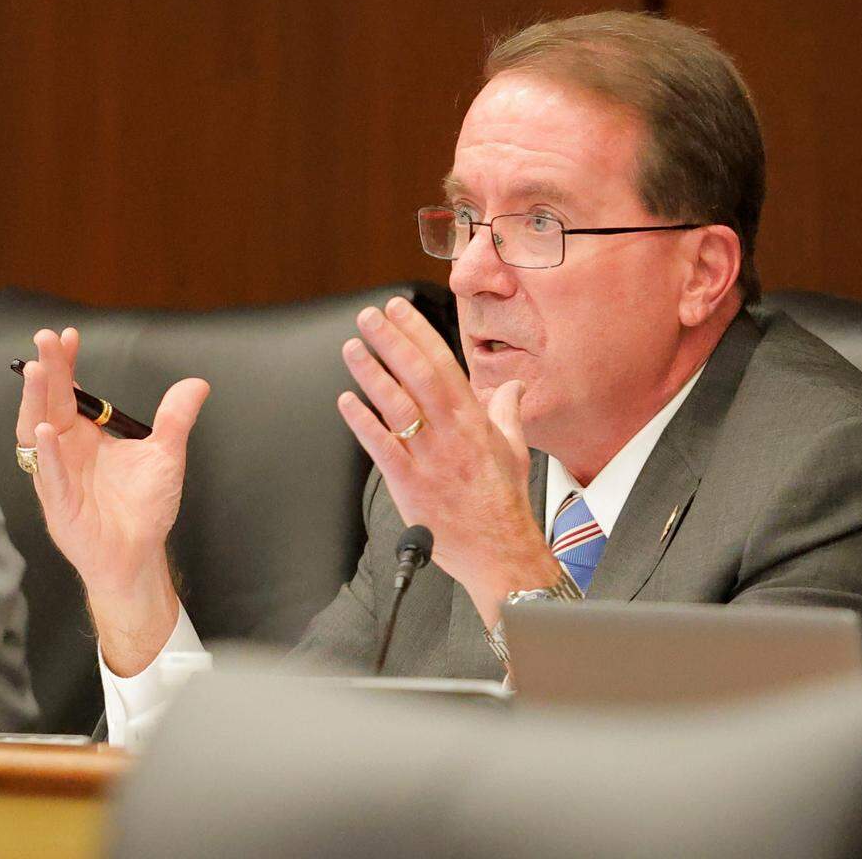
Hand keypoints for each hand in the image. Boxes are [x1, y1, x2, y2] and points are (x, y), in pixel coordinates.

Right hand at [16, 327, 208, 674]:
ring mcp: (58, 474)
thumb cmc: (144, 507)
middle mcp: (66, 449)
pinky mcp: (59, 503)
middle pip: (50, 402)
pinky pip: (50, 475)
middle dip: (48, 370)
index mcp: (85, 435)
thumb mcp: (166, 454)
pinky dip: (47, 453)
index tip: (68, 335)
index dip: (67, 363)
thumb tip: (197, 383)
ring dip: (36, 402)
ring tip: (39, 372)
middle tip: (45, 338)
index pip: (71, 391)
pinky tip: (45, 431)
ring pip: (38, 432)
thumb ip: (176, 417)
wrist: (137, 554)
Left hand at [337, 298, 561, 626]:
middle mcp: (451, 434)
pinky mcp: (410, 485)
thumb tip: (511, 387)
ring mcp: (429, 459)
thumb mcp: (514, 449)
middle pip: (417, 376)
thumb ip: (507, 412)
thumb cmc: (504, 502)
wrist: (500, 551)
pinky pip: (382, 447)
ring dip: (371, 373)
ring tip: (353, 347)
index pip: (443, 365)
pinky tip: (346, 401)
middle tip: (369, 316)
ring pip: (396, 406)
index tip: (400, 309)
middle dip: (391, 341)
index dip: (419, 333)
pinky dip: (363, 422)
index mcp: (475, 421)